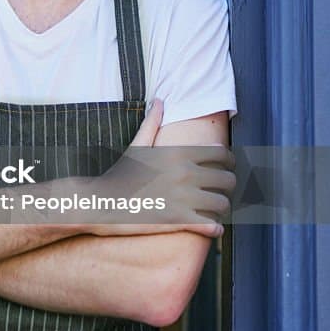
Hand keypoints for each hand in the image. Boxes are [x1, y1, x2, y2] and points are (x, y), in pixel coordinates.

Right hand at [90, 99, 234, 238]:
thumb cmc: (118, 175)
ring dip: (222, 209)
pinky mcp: (178, 221)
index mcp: (178, 153)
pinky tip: (211, 229)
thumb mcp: (136, 146)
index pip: (222, 154)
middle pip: (227, 180)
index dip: (229, 162)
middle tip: (220, 192)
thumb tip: (160, 101)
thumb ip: (152, 123)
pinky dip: (215, 229)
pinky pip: (211, 226)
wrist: (100, 203)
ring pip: (222, 204)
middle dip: (228, 187)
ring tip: (215, 212)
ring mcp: (182, 198)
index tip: (226, 169)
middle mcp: (184, 173)